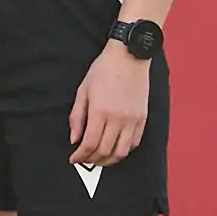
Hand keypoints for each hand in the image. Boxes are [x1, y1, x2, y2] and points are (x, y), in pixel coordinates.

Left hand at [69, 39, 149, 166]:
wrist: (129, 56)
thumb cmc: (103, 70)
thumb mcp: (83, 91)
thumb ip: (77, 117)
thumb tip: (74, 139)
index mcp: (100, 111)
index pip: (89, 144)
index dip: (80, 156)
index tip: (73, 158)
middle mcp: (118, 119)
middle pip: (104, 151)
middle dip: (92, 160)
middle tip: (84, 159)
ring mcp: (133, 119)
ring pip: (121, 152)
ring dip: (109, 160)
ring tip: (99, 158)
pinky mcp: (143, 118)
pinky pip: (134, 142)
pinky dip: (124, 150)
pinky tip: (114, 148)